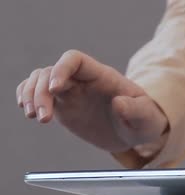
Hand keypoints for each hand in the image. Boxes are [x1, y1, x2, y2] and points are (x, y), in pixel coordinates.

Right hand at [15, 50, 167, 152]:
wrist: (136, 132)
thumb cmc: (144, 120)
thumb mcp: (146, 117)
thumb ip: (136, 110)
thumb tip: (120, 104)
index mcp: (102, 76)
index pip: (75, 60)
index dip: (61, 69)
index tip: (55, 88)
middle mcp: (83, 81)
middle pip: (51, 72)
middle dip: (41, 91)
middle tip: (43, 117)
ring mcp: (71, 92)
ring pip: (40, 81)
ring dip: (31, 95)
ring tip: (35, 117)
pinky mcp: (63, 106)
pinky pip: (38, 94)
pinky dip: (27, 98)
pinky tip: (28, 111)